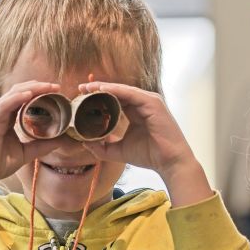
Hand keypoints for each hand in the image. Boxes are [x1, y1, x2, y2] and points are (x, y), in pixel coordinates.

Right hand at [0, 81, 64, 188]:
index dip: (39, 92)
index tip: (57, 92)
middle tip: (57, 87)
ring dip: (32, 88)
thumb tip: (61, 141)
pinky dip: (18, 98)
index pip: (23, 97)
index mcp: (5, 116)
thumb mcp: (25, 152)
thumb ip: (41, 145)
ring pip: (14, 94)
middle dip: (39, 86)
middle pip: (20, 91)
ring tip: (49, 87)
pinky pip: (5, 105)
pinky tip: (30, 94)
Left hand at [76, 81, 191, 174]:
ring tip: (88, 88)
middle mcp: (143, 103)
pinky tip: (102, 89)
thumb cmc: (149, 155)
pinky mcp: (153, 103)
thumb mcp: (119, 151)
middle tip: (80, 88)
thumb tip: (84, 142)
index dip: (98, 96)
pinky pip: (131, 94)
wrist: (169, 162)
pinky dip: (116, 90)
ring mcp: (149, 101)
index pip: (115, 99)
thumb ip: (103, 147)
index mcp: (136, 111)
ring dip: (104, 87)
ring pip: (123, 90)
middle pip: (117, 92)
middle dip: (98, 88)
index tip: (81, 96)